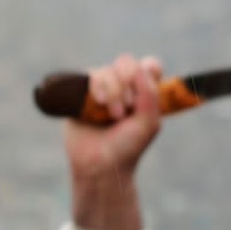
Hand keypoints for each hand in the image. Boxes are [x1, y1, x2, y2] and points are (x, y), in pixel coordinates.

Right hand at [64, 55, 165, 180]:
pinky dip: (96, 87)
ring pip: (107, 71)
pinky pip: (89, 75)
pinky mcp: (81, 94)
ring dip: (113, 92)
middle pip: (127, 64)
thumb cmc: (127, 147)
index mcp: (143, 93)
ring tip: (112, 115)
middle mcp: (122, 88)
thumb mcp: (149, 122)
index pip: (150, 66)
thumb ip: (150, 92)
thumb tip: (135, 66)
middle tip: (125, 112)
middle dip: (127, 86)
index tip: (144, 94)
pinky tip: (98, 102)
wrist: (99, 165)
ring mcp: (101, 89)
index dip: (148, 71)